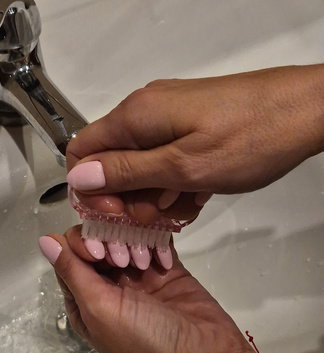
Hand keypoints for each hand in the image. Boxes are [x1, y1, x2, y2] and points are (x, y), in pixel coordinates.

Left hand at [38, 229, 270, 352]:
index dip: (79, 245)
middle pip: (96, 243)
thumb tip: (43, 240)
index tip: (98, 253)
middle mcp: (108, 287)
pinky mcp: (167, 270)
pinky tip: (164, 261)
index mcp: (84, 301)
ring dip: (134, 244)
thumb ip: (72, 272)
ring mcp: (139, 277)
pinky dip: (157, 243)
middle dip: (108, 242)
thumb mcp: (99, 310)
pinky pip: (155, 241)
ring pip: (125, 238)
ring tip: (147, 265)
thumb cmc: (144, 342)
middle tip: (125, 260)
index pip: (69, 257)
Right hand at [67, 65, 323, 222]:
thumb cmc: (250, 138)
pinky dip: (172, 185)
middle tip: (156, 216)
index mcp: (134, 117)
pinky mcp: (187, 130)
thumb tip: (78, 176)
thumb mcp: (182, 166)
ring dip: (153, 196)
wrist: (308, 111)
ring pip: (138, 169)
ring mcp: (167, 121)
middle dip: (128, 198)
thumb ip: (126, 172)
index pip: (82, 152)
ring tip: (183, 205)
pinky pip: (163, 164)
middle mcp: (144, 114)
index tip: (115, 213)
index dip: (90, 188)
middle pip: (110, 164)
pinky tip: (193, 196)